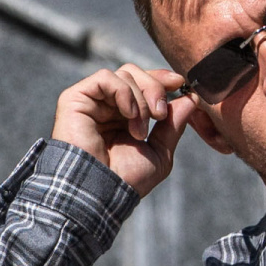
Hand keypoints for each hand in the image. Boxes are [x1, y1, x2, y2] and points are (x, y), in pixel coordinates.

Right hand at [51, 64, 192, 195]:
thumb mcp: (159, 154)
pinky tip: (128, 116)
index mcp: (124, 116)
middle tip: (160, 115)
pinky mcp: (75, 98)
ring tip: (139, 131)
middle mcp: (107, 106)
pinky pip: (106, 78)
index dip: (161, 79)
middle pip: (135, 73)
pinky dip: (124, 93)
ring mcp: (91, 101)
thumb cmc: (127, 180)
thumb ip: (173, 125)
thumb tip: (190, 99)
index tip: (180, 83)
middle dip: (155, 89)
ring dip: (141, 100)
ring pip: (124, 74)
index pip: (142, 83)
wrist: (101, 192)